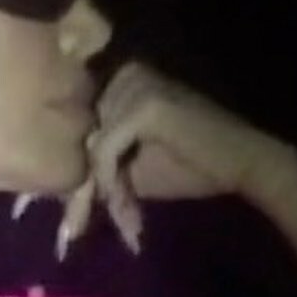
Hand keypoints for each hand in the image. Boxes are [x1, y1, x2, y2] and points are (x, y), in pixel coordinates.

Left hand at [56, 59, 271, 259]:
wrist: (242, 165)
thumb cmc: (189, 166)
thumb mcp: (130, 167)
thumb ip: (96, 164)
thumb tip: (54, 184)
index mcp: (121, 80)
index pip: (82, 123)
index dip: (77, 167)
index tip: (67, 205)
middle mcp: (126, 73)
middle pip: (83, 131)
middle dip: (83, 178)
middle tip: (77, 222)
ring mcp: (135, 84)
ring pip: (91, 142)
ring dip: (97, 181)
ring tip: (109, 210)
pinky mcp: (145, 105)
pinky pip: (106, 148)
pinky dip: (108, 177)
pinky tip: (121, 198)